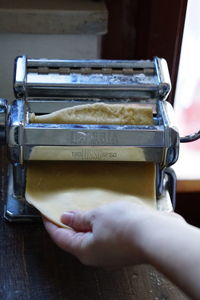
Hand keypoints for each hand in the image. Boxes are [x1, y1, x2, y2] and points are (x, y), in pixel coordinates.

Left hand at [43, 201, 158, 266]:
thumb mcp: (98, 216)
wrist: (157, 235)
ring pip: (93, 236)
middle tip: (64, 208)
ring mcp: (111, 253)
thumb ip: (81, 218)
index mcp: (85, 250)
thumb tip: (67, 218)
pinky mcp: (123, 247)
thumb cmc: (127, 227)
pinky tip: (105, 213)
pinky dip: (102, 224)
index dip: (51, 224)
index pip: (60, 238)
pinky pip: (106, 235)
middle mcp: (97, 256)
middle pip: (76, 239)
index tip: (45, 214)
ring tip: (85, 208)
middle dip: (69, 223)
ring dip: (88, 223)